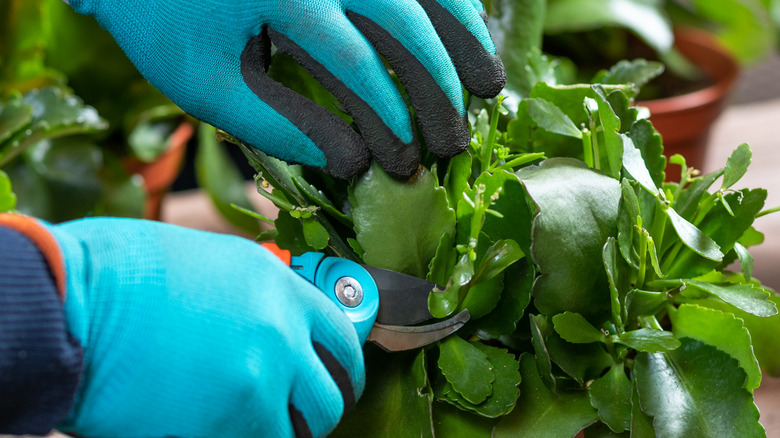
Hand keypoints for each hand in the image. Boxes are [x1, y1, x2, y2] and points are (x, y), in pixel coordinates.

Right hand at [45, 218, 362, 436]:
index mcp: (281, 291)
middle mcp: (279, 339)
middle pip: (329, 398)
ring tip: (254, 422)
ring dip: (281, 431)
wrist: (73, 302)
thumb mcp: (216, 262)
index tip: (338, 377)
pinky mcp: (221, 429)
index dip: (344, 365)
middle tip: (298, 412)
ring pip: (296, 433)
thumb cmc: (129, 271)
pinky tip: (217, 426)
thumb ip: (263, 295)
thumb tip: (285, 321)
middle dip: (318, 409)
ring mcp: (253, 388)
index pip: (343, 339)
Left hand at [69, 0, 505, 178]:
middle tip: (457, 141)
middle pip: (403, 17)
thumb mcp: (204, 84)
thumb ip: (279, 125)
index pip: (355, 61)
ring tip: (490, 84)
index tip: (407, 162)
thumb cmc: (162, 22)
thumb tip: (352, 163)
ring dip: (462, 33)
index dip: (389, 117)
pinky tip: (468, 27)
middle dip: (439, 86)